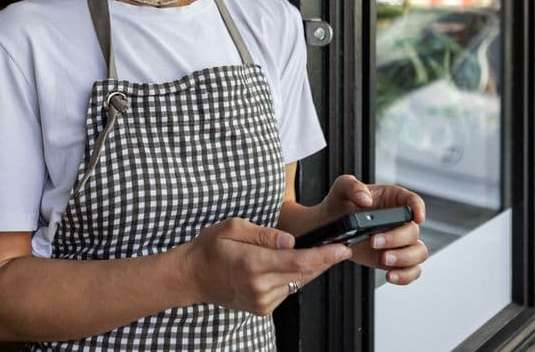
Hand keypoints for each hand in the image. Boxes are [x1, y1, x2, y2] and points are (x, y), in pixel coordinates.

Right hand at [182, 217, 351, 315]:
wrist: (192, 276)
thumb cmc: (209, 249)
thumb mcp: (232, 227)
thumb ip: (263, 233)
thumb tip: (290, 240)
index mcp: (253, 264)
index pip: (299, 261)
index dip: (325, 256)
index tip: (342, 248)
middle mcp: (260, 287)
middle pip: (303, 274)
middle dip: (324, 260)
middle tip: (339, 247)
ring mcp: (262, 301)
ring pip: (297, 283)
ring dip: (309, 269)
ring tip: (319, 253)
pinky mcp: (262, 308)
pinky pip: (287, 290)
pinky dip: (294, 278)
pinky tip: (292, 266)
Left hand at [318, 175, 427, 284]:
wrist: (330, 226)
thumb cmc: (340, 203)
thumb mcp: (342, 188)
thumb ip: (353, 187)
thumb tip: (366, 199)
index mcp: (393, 199)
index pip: (413, 201)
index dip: (419, 209)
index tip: (417, 218)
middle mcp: (400, 221)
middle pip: (413, 231)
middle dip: (397, 238)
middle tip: (375, 241)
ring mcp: (399, 241)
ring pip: (418, 252)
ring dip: (404, 258)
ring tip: (384, 259)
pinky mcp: (394, 259)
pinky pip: (411, 271)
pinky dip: (405, 276)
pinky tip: (391, 275)